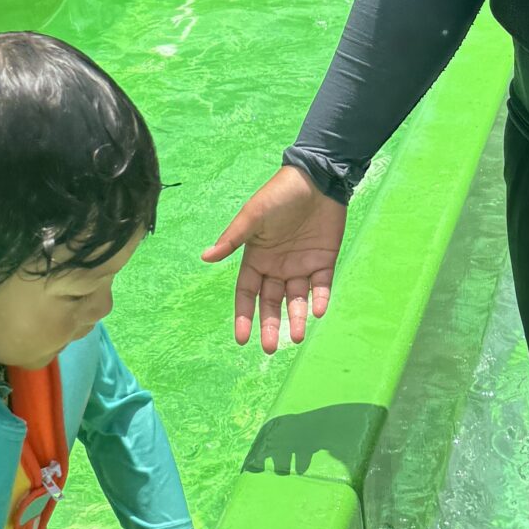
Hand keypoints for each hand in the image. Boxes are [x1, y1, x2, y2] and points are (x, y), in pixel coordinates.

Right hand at [203, 165, 346, 350]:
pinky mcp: (324, 262)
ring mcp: (301, 266)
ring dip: (297, 319)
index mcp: (256, 258)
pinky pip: (321, 287)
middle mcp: (277, 267)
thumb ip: (232, 239)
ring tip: (297, 337)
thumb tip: (205, 257)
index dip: (244, 316)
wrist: (316, 179)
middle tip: (270, 348)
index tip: (242, 339)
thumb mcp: (252, 216)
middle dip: (270, 325)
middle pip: (271, 303)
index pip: (247, 293)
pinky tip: (317, 312)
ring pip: (297, 300)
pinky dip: (319, 300)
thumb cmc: (279, 195)